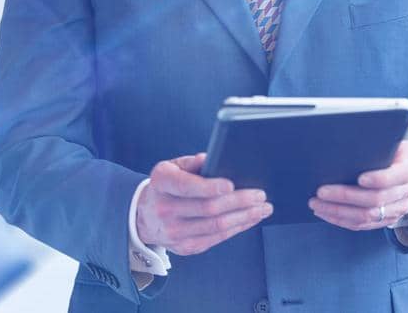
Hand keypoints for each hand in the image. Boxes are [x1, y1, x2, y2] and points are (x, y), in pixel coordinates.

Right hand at [136, 153, 272, 254]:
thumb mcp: (173, 167)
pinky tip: (250, 219)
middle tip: (260, 195)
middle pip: (208, 208)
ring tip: (263, 208)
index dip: (209, 187)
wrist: (145, 216)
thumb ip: (193, 162)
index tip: (232, 184)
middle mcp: (164, 209)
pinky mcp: (185, 247)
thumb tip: (215, 159)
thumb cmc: (167, 186)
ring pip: (216, 226)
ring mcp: (174, 232)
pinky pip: (217, 238)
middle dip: (239, 201)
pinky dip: (237, 228)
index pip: (186, 186)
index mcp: (161, 183)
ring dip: (244, 217)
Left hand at [309, 139, 407, 230]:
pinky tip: (326, 213)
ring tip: (317, 204)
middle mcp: (405, 194)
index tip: (359, 177)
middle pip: (374, 200)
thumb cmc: (397, 151)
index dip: (378, 179)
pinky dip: (342, 220)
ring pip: (366, 216)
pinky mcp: (387, 220)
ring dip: (338, 212)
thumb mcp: (394, 142)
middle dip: (345, 196)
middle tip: (321, 192)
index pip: (394, 177)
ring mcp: (397, 210)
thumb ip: (378, 145)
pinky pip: (363, 225)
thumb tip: (346, 144)